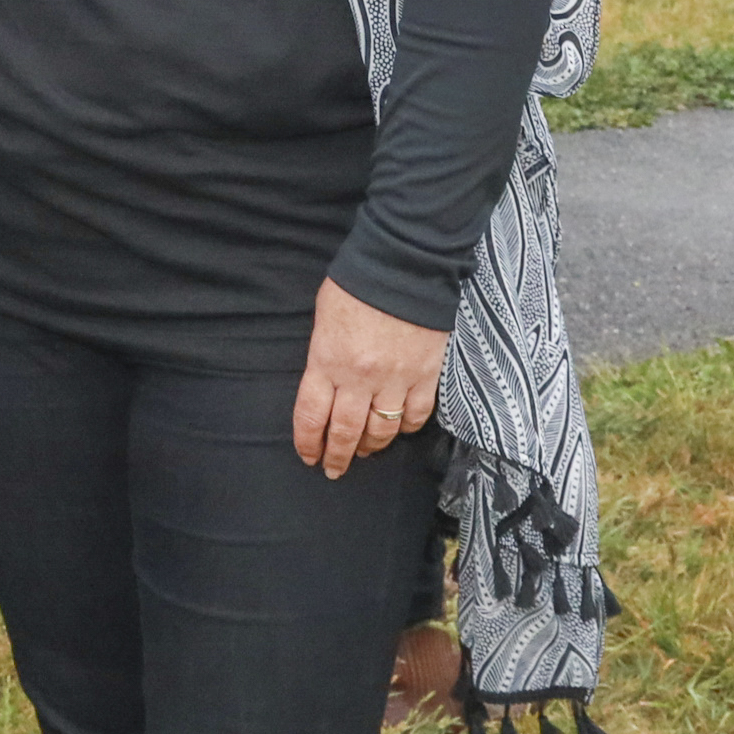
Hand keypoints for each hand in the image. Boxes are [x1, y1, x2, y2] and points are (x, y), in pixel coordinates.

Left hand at [293, 279, 448, 479]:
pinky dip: (406, 429)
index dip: (308, 443)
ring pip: (381, 431)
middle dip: (337, 457)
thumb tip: (327, 382)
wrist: (404, 263)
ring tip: (365, 453)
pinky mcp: (425, 375)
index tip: (308, 457)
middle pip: (346, 432)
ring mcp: (395, 379)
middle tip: (334, 470)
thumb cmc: (356, 283)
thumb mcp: (323, 318)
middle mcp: (359, 378)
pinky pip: (415, 415)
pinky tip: (398, 431)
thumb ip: (323, 356)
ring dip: (371, 447)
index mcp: (327, 361)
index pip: (312, 417)